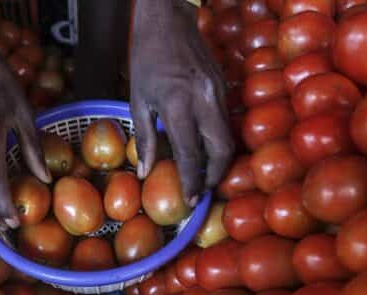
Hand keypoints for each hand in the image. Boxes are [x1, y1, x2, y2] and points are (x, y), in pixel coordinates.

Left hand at [130, 0, 234, 204]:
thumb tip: (145, 172)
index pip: (190, 154)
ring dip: (219, 160)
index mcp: (178, 105)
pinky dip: (218, 140)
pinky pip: (226, 122)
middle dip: (214, 175)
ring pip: (228, 137)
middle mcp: (204, 102)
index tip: (190, 201)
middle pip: (221, 151)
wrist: (169, 21)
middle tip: (201, 189)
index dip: (191, 181)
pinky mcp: (224, 88)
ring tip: (204, 174)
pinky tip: (206, 148)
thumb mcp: (137, 99)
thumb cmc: (146, 59)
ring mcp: (219, 94)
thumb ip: (143, 138)